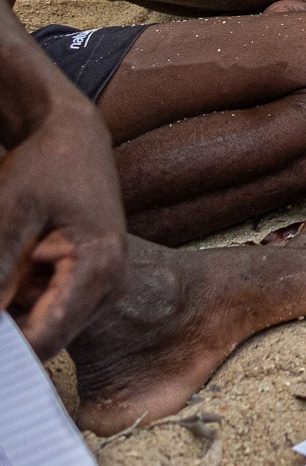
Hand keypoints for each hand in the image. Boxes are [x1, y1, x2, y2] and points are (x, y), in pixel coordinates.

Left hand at [0, 88, 127, 357]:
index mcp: (100, 270)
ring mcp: (102, 286)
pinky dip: (17, 300)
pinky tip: (13, 266)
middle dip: (6, 328)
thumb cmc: (46, 167)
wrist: (73, 137)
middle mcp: (110, 286)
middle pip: (43, 338)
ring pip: (41, 327)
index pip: (44, 339)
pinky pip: (45, 310)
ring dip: (10, 313)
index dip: (3, 353)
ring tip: (8, 259)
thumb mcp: (10, 214)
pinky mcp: (89, 282)